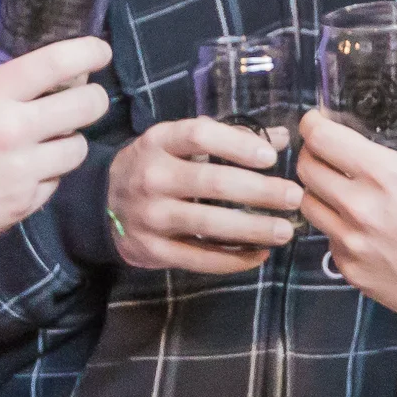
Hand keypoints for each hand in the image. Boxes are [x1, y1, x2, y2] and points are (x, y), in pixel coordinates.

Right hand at [0, 14, 111, 247]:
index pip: (57, 63)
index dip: (89, 52)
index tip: (99, 51)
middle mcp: (14, 131)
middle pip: (87, 106)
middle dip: (92, 97)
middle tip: (82, 98)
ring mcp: (22, 171)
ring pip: (78, 148)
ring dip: (70, 138)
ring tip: (52, 136)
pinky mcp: (23, 204)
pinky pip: (56, 182)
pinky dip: (49, 173)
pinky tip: (28, 167)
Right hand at [106, 117, 302, 273]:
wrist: (102, 202)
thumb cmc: (157, 165)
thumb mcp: (180, 142)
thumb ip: (230, 138)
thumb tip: (282, 138)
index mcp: (159, 142)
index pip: (200, 137)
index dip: (238, 145)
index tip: (272, 157)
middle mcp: (151, 177)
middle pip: (211, 183)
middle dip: (260, 191)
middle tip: (294, 196)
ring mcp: (150, 216)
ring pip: (208, 225)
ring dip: (253, 228)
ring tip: (286, 230)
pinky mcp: (153, 251)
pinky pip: (199, 259)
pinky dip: (233, 259)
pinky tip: (260, 254)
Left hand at [297, 46, 396, 317]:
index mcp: (384, 176)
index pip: (320, 138)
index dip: (313, 123)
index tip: (319, 119)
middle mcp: (360, 212)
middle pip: (306, 171)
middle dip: (312, 154)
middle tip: (327, 149)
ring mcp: (353, 246)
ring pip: (310, 208)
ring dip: (318, 191)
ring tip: (338, 183)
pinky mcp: (354, 273)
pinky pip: (328, 243)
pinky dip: (336, 228)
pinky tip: (358, 221)